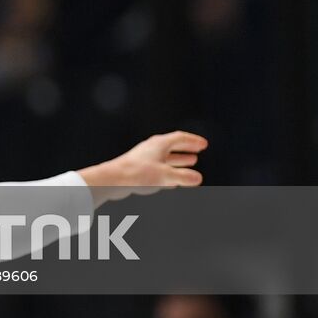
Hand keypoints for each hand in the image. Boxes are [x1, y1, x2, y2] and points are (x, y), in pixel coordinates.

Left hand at [77, 130, 207, 205]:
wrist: (113, 179)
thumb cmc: (138, 174)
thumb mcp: (166, 176)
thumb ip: (183, 177)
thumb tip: (198, 178)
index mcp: (159, 144)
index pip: (180, 138)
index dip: (193, 141)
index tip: (204, 144)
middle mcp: (152, 148)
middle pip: (173, 145)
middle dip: (187, 147)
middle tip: (199, 150)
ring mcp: (145, 157)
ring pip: (167, 156)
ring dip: (180, 158)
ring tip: (192, 161)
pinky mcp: (139, 167)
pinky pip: (159, 166)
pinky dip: (170, 168)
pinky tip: (175, 177)